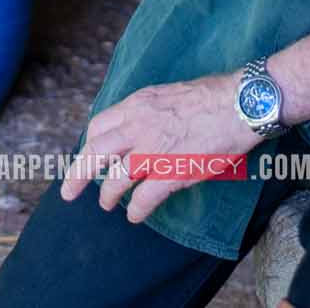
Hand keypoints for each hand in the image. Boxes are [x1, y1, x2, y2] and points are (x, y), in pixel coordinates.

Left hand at [59, 72, 259, 224]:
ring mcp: (153, 150)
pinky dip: (136, 210)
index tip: (90, 157)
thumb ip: (149, 111)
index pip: (99, 125)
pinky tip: (135, 215)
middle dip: (77, 174)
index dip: (91, 145)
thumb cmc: (213, 96)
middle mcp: (138, 125)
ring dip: (108, 195)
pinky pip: (143, 198)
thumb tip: (141, 126)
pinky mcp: (171, 172)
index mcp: (138, 104)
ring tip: (108, 204)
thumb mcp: (168, 94)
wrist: (241, 103)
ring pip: (115, 178)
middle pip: (94, 152)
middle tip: (68, 192)